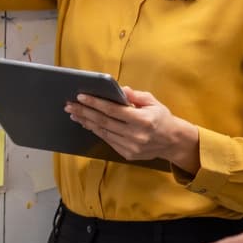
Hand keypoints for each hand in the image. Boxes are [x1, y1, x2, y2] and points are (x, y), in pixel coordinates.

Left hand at [65, 86, 197, 167]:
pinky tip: (87, 123)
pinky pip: (108, 140)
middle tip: (70, 105)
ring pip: (103, 132)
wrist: (173, 142)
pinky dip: (96, 131)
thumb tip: (119, 88)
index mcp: (143, 120)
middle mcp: (136, 135)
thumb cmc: (162, 118)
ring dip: (86, 122)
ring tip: (74, 114)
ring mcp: (131, 146)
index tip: (81, 97)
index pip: (113, 110)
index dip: (95, 103)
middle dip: (85, 112)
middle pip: (104, 122)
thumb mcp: (153, 102)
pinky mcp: (127, 154)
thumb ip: (136, 95)